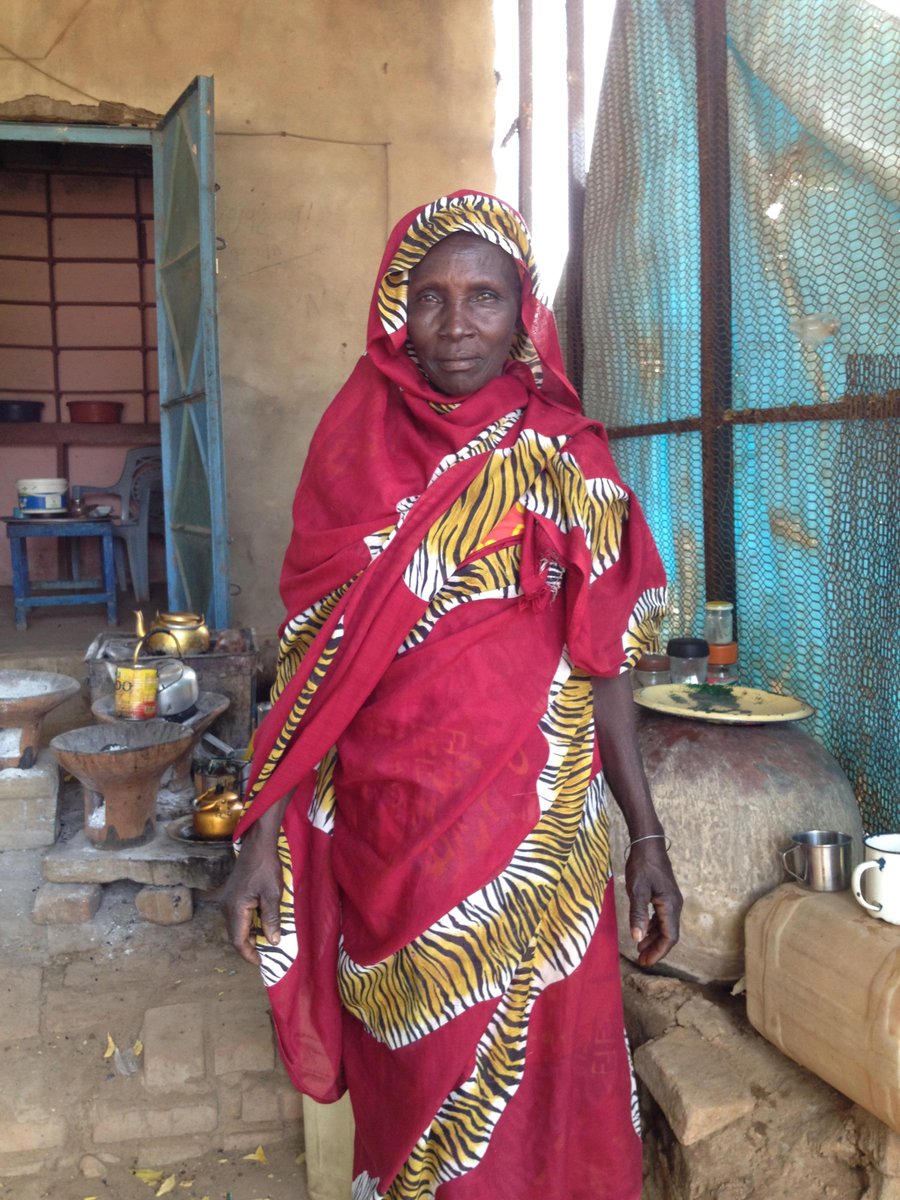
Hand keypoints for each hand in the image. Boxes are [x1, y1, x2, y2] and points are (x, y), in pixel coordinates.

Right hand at [219, 821, 283, 966]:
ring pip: (235, 926)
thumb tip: (273, 941)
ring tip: (264, 942)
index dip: (249, 954)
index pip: (238, 940)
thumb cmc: (266, 868)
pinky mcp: (230, 895)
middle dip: (248, 948)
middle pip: (234, 935)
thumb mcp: (273, 895)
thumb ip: (271, 919)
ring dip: (248, 936)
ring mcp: (226, 901)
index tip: (261, 963)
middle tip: (264, 955)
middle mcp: (226, 907)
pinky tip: (259, 925)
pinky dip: (246, 925)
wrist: (257, 845)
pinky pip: (236, 917)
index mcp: (235, 909)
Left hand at [624, 837, 681, 966]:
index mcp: (670, 906)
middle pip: (669, 934)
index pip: (669, 937)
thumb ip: (638, 914)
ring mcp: (672, 900)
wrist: (649, 844)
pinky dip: (653, 927)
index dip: (658, 952)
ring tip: (640, 948)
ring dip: (654, 938)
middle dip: (656, 948)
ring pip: (666, 926)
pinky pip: (662, 917)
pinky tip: (643, 929)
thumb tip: (637, 938)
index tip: (645, 962)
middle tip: (641, 959)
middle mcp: (675, 905)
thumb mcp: (636, 890)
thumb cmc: (642, 866)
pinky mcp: (666, 896)